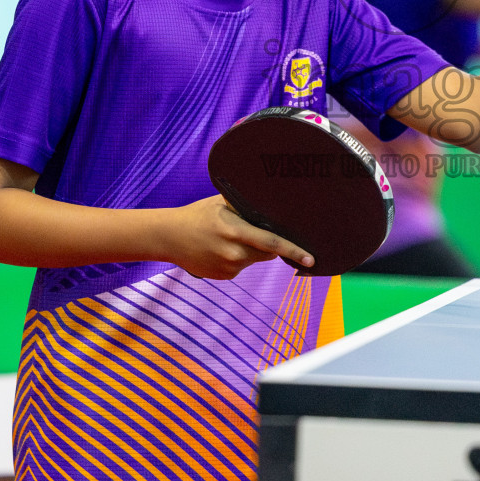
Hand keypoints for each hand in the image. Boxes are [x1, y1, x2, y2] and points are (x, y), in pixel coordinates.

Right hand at [161, 195, 312, 279]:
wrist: (168, 237)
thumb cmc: (198, 215)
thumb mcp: (222, 203)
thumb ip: (247, 207)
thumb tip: (274, 205)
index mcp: (235, 232)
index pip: (272, 243)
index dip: (294, 251)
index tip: (311, 259)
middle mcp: (233, 254)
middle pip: (267, 253)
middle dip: (270, 245)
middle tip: (254, 231)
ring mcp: (228, 268)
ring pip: (254, 259)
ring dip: (251, 250)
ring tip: (228, 237)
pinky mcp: (223, 277)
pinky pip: (241, 267)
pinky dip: (238, 258)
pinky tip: (220, 248)